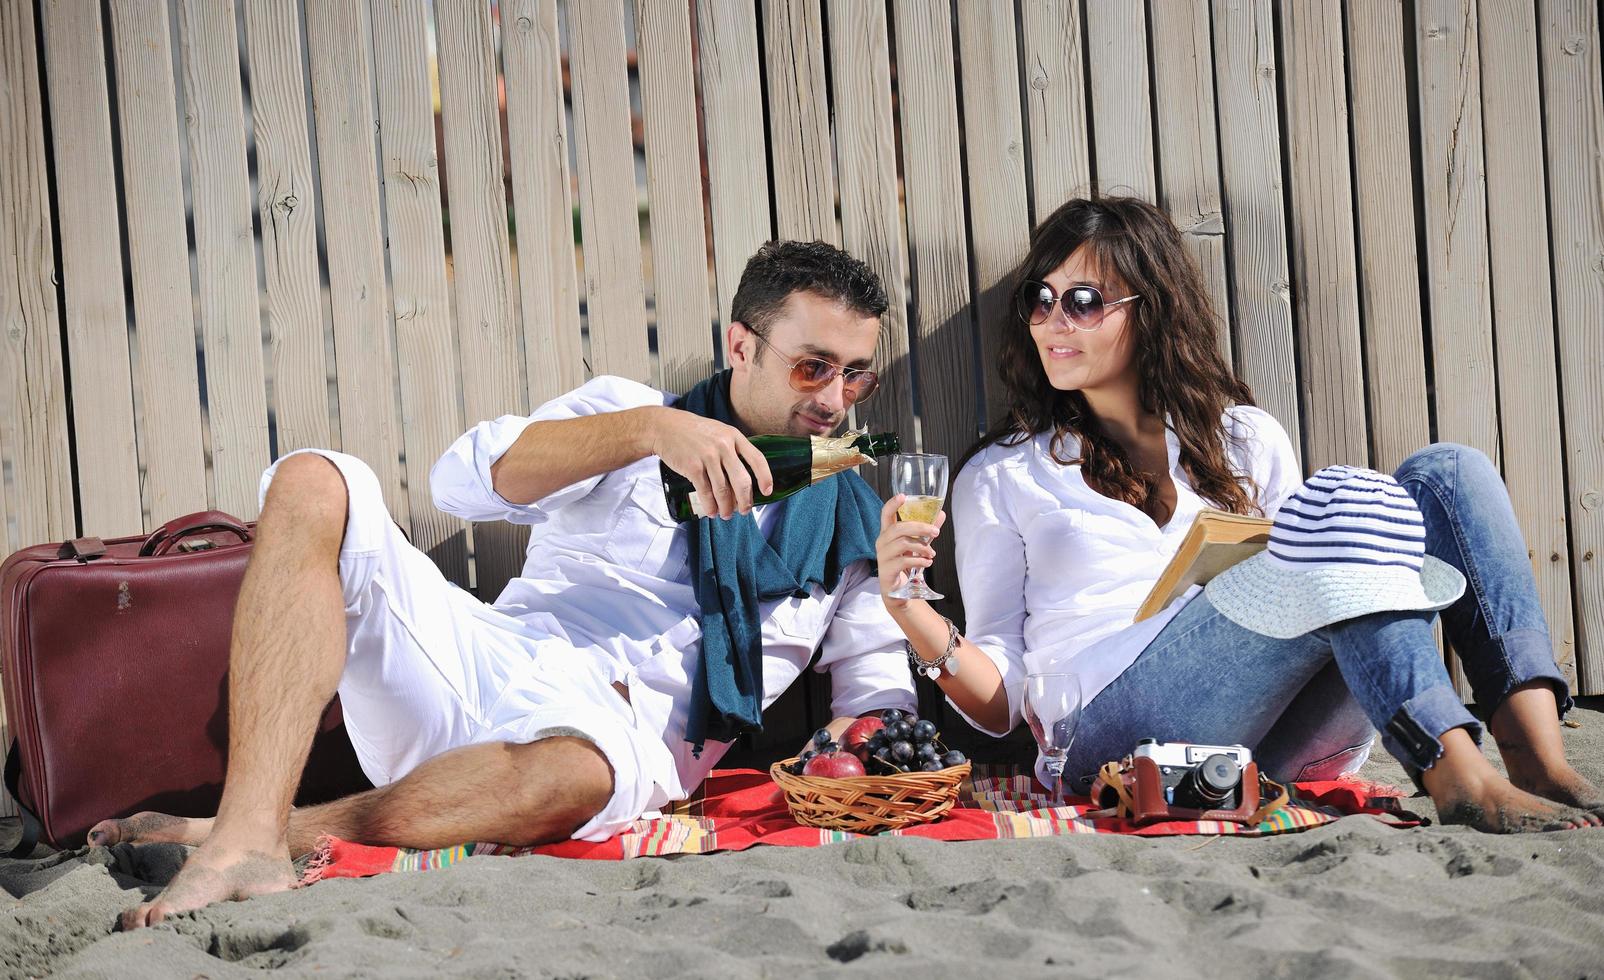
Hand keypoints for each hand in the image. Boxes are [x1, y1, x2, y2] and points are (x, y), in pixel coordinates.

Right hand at [648, 408, 773, 518]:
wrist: (665, 427)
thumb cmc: (693, 432)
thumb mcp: (718, 432)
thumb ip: (732, 449)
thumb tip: (742, 479)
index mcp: (734, 436)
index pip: (757, 459)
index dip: (765, 477)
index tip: (767, 491)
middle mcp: (724, 446)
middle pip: (742, 481)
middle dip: (745, 501)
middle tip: (744, 510)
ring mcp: (708, 456)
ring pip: (723, 490)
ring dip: (726, 507)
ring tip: (726, 514)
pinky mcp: (693, 467)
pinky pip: (705, 492)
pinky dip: (710, 505)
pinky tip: (711, 511)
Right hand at [876, 494, 944, 605]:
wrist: (899, 592)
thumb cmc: (905, 565)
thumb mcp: (917, 545)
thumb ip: (926, 530)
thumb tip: (941, 514)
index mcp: (888, 533)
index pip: (885, 514)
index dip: (893, 504)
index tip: (903, 496)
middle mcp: (882, 542)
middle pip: (899, 528)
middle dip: (920, 527)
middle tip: (936, 531)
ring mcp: (882, 557)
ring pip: (903, 543)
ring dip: (922, 546)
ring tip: (931, 553)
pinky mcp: (886, 571)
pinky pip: (904, 561)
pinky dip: (919, 561)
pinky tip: (927, 563)